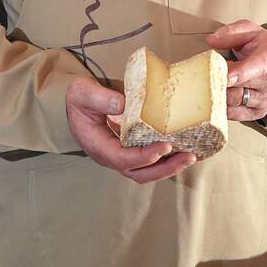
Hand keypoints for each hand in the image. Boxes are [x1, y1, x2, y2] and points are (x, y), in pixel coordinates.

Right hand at [65, 76, 196, 182]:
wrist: (76, 105)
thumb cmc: (80, 100)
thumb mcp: (83, 93)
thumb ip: (100, 98)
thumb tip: (122, 104)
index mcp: (98, 146)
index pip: (122, 158)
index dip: (144, 156)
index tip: (165, 146)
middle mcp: (111, 156)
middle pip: (140, 173)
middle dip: (165, 168)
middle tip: (187, 156)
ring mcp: (122, 156)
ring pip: (148, 171)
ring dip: (170, 167)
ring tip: (191, 156)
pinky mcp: (131, 152)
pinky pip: (151, 162)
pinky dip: (168, 159)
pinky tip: (185, 151)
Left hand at [205, 21, 266, 121]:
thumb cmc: (260, 46)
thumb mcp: (249, 31)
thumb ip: (231, 33)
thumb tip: (212, 40)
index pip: (257, 66)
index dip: (239, 73)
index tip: (224, 76)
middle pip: (240, 87)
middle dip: (219, 81)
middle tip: (207, 74)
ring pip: (234, 102)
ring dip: (218, 93)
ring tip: (213, 82)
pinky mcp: (259, 112)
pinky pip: (234, 114)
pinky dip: (221, 106)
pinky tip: (218, 95)